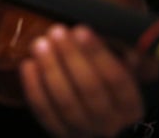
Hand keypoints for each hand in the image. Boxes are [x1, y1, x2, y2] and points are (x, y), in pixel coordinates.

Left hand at [19, 24, 154, 137]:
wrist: (97, 123)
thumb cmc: (108, 88)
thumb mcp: (124, 73)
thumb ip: (122, 58)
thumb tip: (121, 45)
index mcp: (130, 107)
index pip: (117, 80)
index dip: (98, 54)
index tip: (81, 30)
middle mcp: (109, 123)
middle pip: (89, 89)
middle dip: (71, 57)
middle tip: (57, 32)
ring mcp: (83, 131)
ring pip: (66, 102)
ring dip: (51, 69)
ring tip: (40, 44)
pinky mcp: (60, 133)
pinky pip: (45, 112)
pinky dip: (35, 87)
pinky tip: (29, 64)